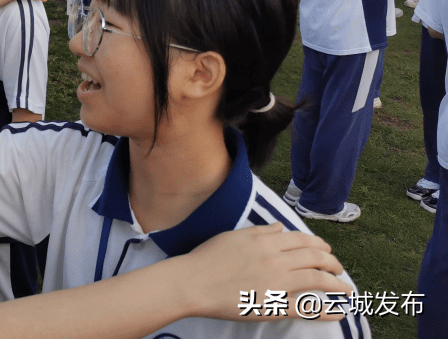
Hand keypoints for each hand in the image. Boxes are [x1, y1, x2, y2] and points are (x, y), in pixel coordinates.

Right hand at [175, 223, 351, 321]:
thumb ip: (260, 231)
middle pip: (315, 258)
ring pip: (317, 280)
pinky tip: (338, 313)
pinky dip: (325, 311)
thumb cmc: (208, 258)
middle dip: (332, 263)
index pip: (302, 240)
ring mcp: (277, 283)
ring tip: (345, 288)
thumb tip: (279, 226)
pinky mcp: (274, 305)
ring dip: (336, 284)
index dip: (319, 245)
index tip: (326, 251)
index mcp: (266, 241)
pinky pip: (306, 309)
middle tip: (339, 269)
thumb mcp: (234, 236)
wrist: (193, 282)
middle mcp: (276, 259)